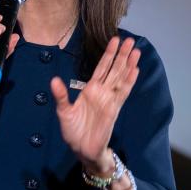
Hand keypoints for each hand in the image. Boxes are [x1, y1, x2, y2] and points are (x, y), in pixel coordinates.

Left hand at [51, 36, 140, 169]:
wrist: (83, 149)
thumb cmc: (73, 131)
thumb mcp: (63, 112)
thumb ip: (61, 95)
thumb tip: (54, 80)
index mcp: (90, 89)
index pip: (102, 67)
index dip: (108, 54)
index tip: (115, 40)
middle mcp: (102, 92)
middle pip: (115, 69)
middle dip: (122, 54)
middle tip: (131, 40)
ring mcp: (110, 100)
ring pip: (121, 77)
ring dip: (129, 64)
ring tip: (136, 51)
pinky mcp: (114, 109)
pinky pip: (123, 92)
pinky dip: (129, 81)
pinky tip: (135, 70)